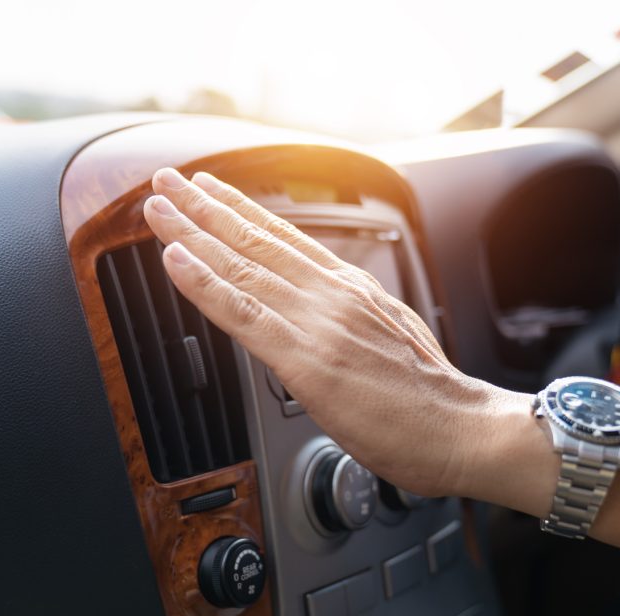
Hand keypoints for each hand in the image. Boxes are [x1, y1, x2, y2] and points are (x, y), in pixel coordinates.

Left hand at [143, 167, 514, 497]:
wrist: (461, 431)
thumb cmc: (429, 399)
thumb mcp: (390, 336)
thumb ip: (350, 319)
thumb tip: (324, 318)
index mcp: (352, 289)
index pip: (285, 238)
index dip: (241, 208)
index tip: (210, 187)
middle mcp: (332, 294)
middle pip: (256, 240)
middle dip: (204, 207)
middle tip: (166, 180)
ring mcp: (318, 323)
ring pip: (242, 267)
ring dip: (192, 233)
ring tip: (158, 207)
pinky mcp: (307, 360)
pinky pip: (242, 314)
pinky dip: (204, 284)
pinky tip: (175, 261)